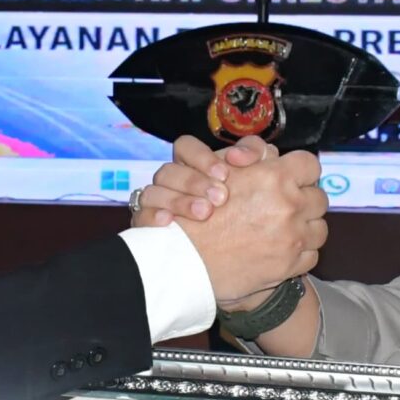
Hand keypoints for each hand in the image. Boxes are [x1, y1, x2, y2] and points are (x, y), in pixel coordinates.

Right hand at [134, 135, 264, 225]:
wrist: (230, 252)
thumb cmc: (245, 210)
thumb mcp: (258, 180)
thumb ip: (255, 156)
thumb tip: (240, 154)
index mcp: (193, 166)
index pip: (186, 147)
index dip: (202, 157)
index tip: (224, 174)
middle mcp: (172, 182)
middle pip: (169, 170)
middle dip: (195, 182)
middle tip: (221, 198)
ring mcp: (156, 203)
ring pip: (153, 191)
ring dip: (179, 200)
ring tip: (204, 213)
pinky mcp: (147, 227)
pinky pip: (140, 217)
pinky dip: (153, 217)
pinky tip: (169, 222)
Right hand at [176, 146, 325, 304]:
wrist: (187, 260)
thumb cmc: (199, 213)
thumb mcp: (222, 171)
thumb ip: (254, 157)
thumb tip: (274, 156)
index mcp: (276, 178)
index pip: (310, 165)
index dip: (302, 171)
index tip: (295, 179)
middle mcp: (289, 206)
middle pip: (319, 198)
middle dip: (305, 201)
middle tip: (287, 207)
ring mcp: (293, 238)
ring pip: (319, 228)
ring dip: (306, 228)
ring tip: (285, 231)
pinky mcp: (290, 265)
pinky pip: (311, 254)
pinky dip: (300, 252)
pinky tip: (281, 250)